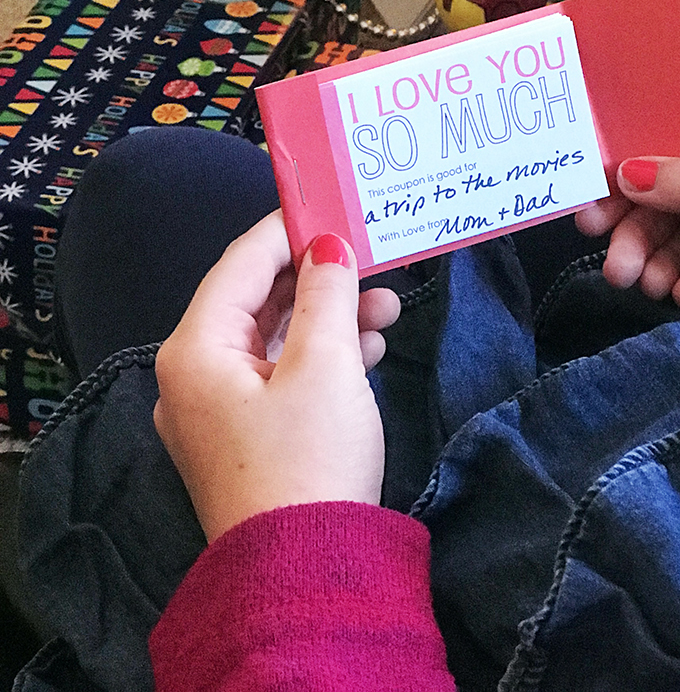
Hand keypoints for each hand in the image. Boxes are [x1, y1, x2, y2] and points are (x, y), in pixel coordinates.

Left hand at [153, 211, 400, 543]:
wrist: (306, 573)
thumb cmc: (308, 459)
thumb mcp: (327, 364)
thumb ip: (327, 292)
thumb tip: (328, 244)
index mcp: (195, 349)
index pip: (241, 262)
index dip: (290, 227)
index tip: (337, 203)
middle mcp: (193, 376)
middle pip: (257, 299)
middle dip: (320, 278)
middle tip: (375, 260)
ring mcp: (216, 412)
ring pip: (275, 338)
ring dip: (330, 317)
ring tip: (388, 309)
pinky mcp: (245, 440)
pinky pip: (280, 375)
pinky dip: (323, 356)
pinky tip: (370, 349)